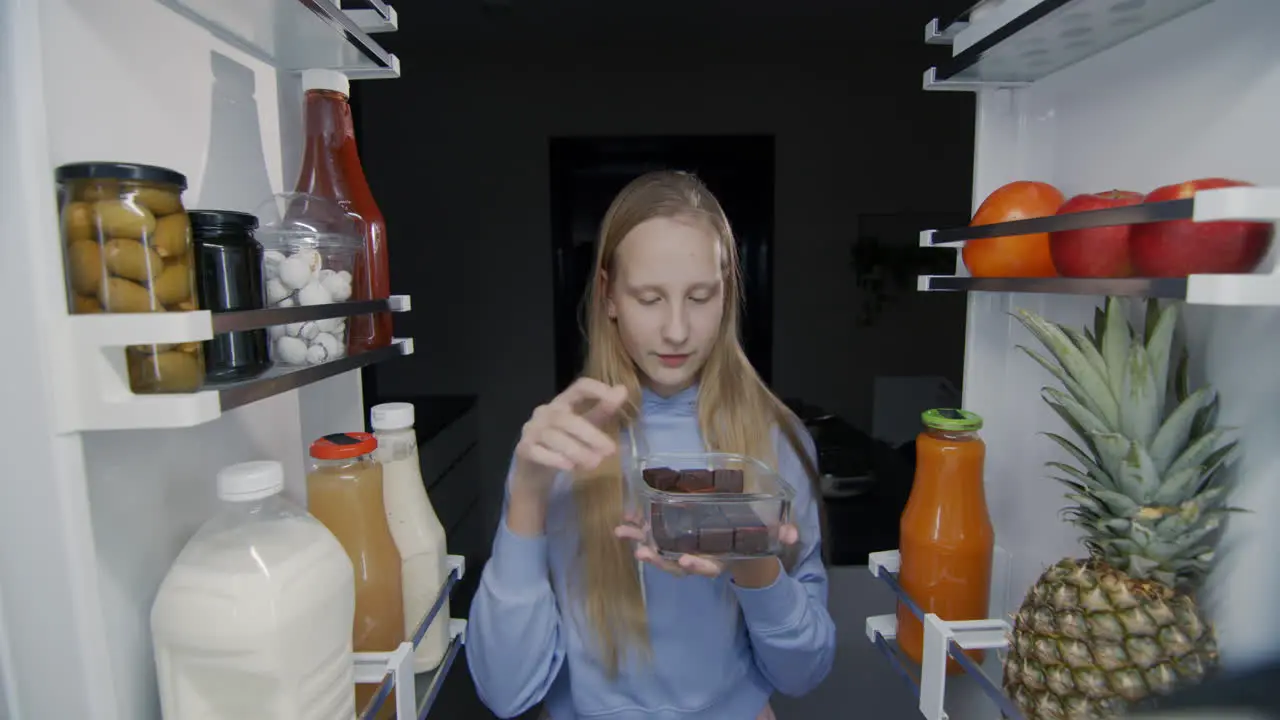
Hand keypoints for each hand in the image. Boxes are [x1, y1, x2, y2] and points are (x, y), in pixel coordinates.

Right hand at [513, 378, 628, 492]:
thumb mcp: (586, 425)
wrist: (534, 471)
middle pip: (566, 418)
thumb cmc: (563, 444)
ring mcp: (531, 430)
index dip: (597, 389)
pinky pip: (538, 451)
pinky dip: (555, 459)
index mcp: (562, 402)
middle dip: (590, 434)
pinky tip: (570, 468)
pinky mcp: (524, 449)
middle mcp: (544, 412)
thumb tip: (622, 389)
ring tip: (594, 464)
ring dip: (576, 450)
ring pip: (553, 437)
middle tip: (610, 451)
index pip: (578, 387)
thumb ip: (602, 410)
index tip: (617, 399)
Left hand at [613, 511, 800, 581]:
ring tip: (621, 532)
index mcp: (720, 559)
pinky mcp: (672, 540)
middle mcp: (699, 558)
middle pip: (675, 564)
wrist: (739, 545)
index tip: (686, 561)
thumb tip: (793, 534)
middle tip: (641, 552)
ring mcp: (683, 551)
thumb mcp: (769, 536)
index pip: (708, 567)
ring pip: (660, 553)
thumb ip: (781, 534)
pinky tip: (625, 519)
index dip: (697, 566)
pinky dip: (639, 530)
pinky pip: (653, 538)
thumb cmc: (751, 537)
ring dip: (640, 542)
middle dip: (658, 560)